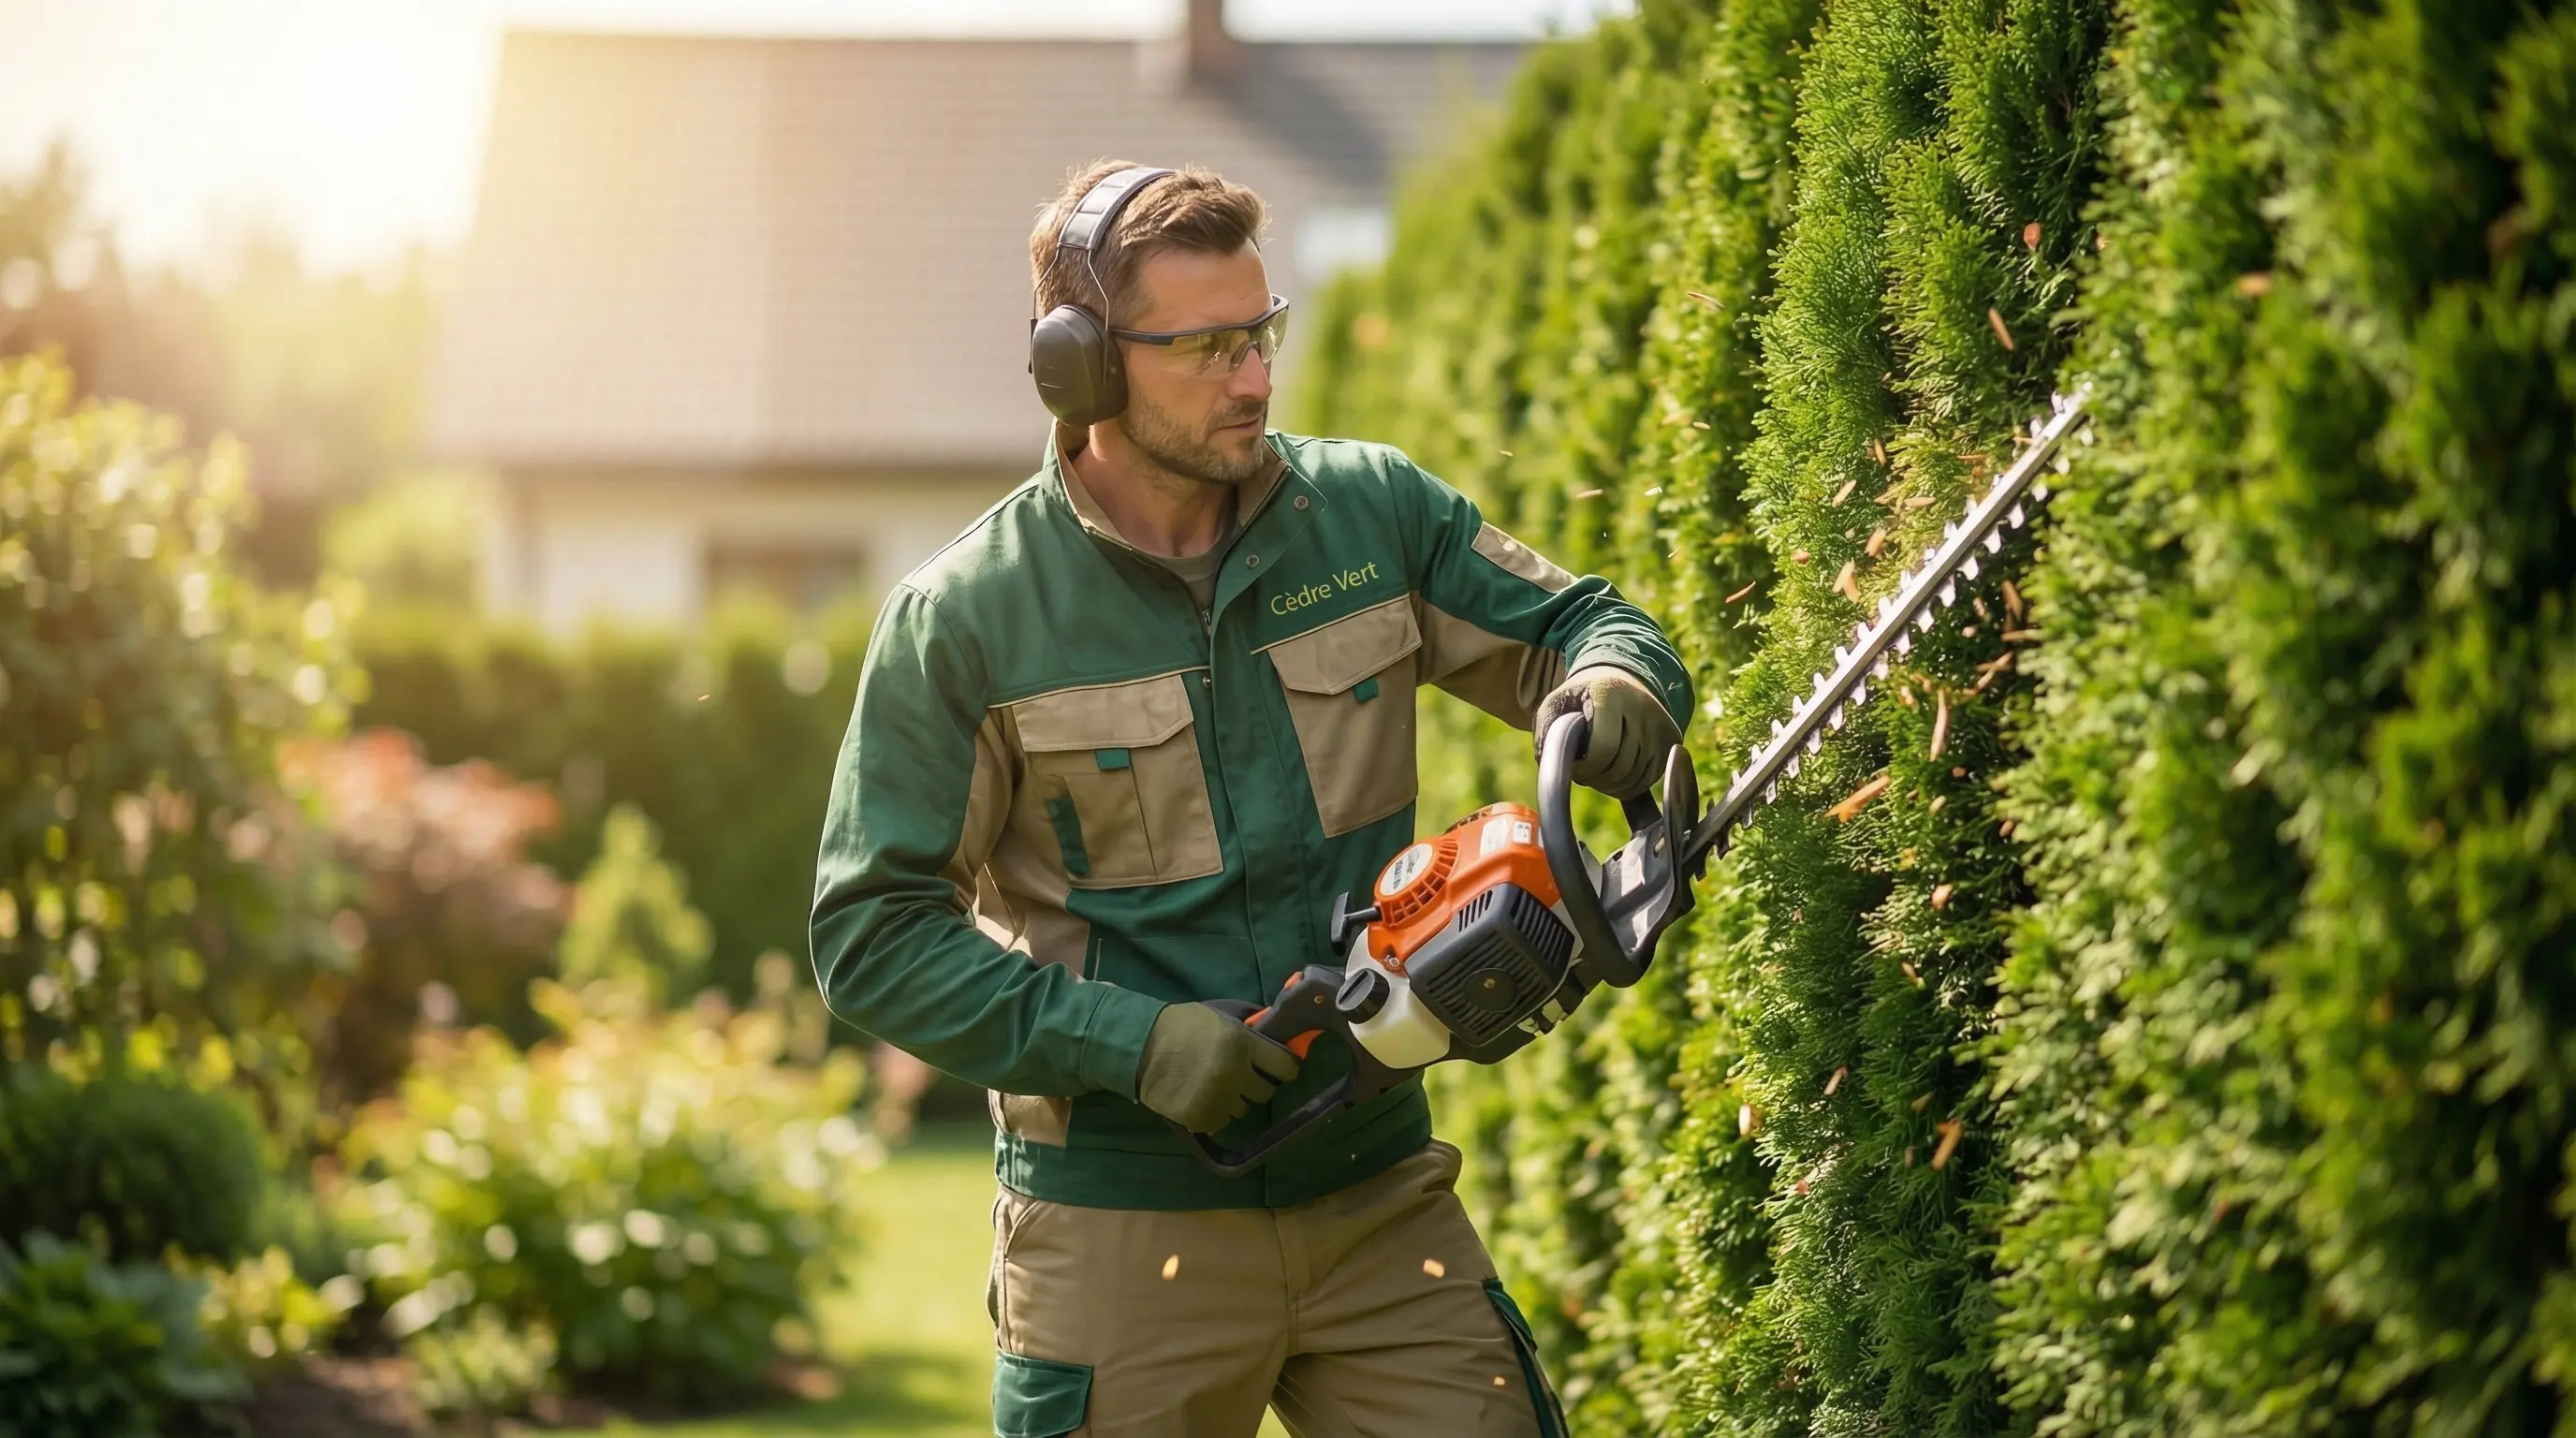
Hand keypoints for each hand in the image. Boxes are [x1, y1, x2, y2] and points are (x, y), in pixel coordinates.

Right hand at [1135, 1002, 1301, 1133]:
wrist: (1140, 1045)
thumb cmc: (1184, 1026)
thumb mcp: (1222, 1016)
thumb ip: (1251, 1029)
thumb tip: (1281, 1038)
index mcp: (1242, 1044)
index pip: (1286, 1066)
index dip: (1285, 1067)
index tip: (1279, 1068)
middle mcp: (1233, 1074)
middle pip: (1265, 1092)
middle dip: (1256, 1084)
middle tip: (1242, 1075)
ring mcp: (1216, 1098)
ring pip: (1243, 1110)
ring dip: (1235, 1099)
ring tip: (1217, 1086)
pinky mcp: (1198, 1117)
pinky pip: (1221, 1122)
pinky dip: (1215, 1113)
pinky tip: (1203, 1097)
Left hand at [1533, 665, 1681, 799]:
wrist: (1620, 681)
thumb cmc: (1579, 699)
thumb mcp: (1555, 707)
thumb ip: (1545, 735)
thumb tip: (1552, 769)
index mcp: (1609, 692)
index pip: (1603, 749)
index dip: (1585, 769)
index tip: (1574, 767)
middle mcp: (1642, 706)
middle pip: (1620, 768)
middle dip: (1596, 779)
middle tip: (1584, 771)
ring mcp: (1661, 723)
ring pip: (1636, 779)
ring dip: (1611, 785)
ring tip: (1598, 770)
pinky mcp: (1673, 739)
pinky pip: (1649, 780)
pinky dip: (1628, 785)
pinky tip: (1615, 772)